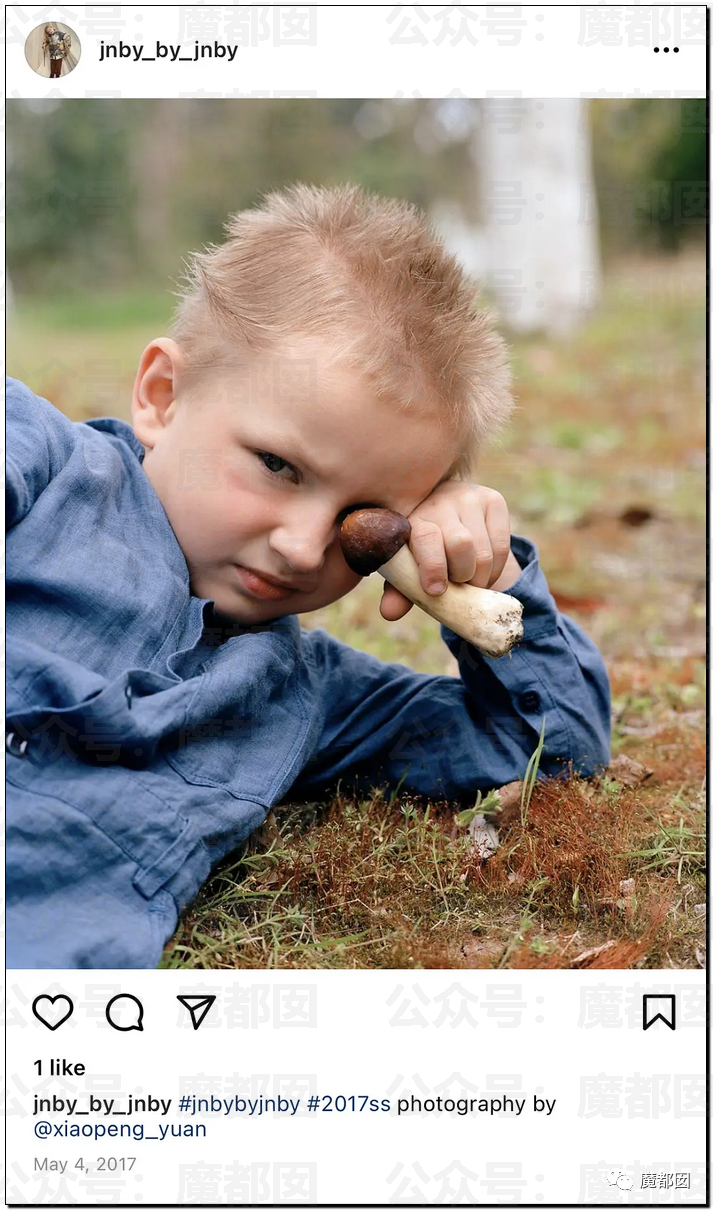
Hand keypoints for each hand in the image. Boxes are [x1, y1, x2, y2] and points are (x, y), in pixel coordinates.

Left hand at [380, 481, 521, 621]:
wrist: (446, 513)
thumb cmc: (422, 548)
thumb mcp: (408, 567)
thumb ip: (400, 589)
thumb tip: (390, 613)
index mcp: (412, 516)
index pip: (427, 538)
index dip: (433, 567)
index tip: (436, 590)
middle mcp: (440, 500)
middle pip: (461, 545)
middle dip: (461, 577)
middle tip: (456, 585)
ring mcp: (469, 497)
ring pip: (484, 552)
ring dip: (480, 579)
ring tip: (470, 581)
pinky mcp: (494, 500)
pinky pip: (502, 546)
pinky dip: (496, 570)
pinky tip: (484, 571)